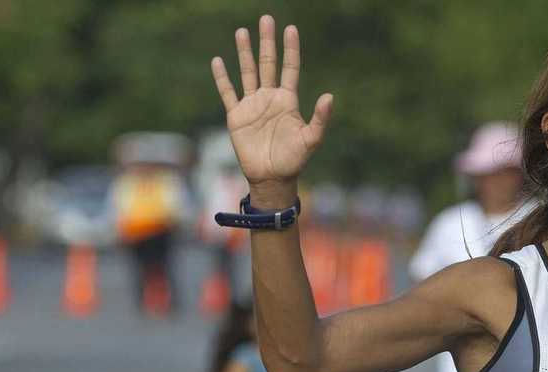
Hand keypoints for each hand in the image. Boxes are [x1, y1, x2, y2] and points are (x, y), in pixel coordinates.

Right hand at [210, 15, 331, 190]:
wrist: (271, 177)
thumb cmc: (294, 160)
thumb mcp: (311, 139)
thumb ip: (320, 118)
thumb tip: (330, 96)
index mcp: (288, 101)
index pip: (289, 68)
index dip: (290, 49)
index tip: (290, 28)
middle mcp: (270, 98)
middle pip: (268, 63)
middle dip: (267, 42)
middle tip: (266, 19)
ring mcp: (252, 105)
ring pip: (247, 72)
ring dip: (245, 52)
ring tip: (242, 31)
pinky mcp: (236, 115)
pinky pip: (228, 92)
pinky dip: (222, 77)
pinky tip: (218, 60)